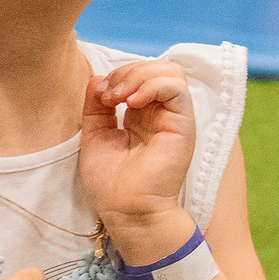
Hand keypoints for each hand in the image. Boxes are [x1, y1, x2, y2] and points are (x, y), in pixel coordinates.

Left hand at [80, 59, 198, 261]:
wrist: (127, 211)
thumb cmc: (112, 183)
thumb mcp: (95, 136)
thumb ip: (96, 106)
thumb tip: (97, 77)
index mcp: (142, 114)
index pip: (140, 75)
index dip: (119, 76)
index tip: (100, 96)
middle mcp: (162, 113)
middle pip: (157, 67)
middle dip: (128, 72)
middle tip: (109, 96)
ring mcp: (175, 118)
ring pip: (170, 72)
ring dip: (140, 75)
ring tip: (120, 98)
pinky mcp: (183, 125)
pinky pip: (177, 89)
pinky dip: (154, 85)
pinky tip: (133, 102)